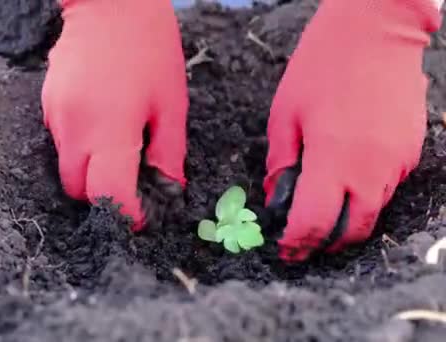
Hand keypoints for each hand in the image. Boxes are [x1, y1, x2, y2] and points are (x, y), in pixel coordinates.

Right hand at [41, 0, 187, 229]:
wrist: (109, 3)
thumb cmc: (149, 49)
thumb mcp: (171, 104)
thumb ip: (168, 154)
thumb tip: (167, 190)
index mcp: (109, 129)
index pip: (108, 195)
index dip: (126, 214)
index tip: (142, 215)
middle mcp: (73, 129)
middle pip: (79, 190)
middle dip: (104, 197)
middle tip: (132, 183)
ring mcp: (54, 117)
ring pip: (66, 168)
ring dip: (90, 172)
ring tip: (118, 149)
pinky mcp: (46, 105)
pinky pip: (60, 143)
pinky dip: (79, 148)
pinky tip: (101, 125)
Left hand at [263, 0, 440, 261]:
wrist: (376, 29)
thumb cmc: (320, 67)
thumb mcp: (284, 115)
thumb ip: (280, 164)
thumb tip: (276, 198)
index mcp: (333, 159)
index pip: (315, 223)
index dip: (297, 243)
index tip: (283, 250)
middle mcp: (371, 168)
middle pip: (351, 231)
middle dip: (324, 245)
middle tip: (302, 245)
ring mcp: (397, 162)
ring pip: (373, 213)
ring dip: (346, 224)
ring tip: (321, 220)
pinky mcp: (410, 152)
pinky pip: (387, 189)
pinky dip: (364, 198)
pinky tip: (346, 187)